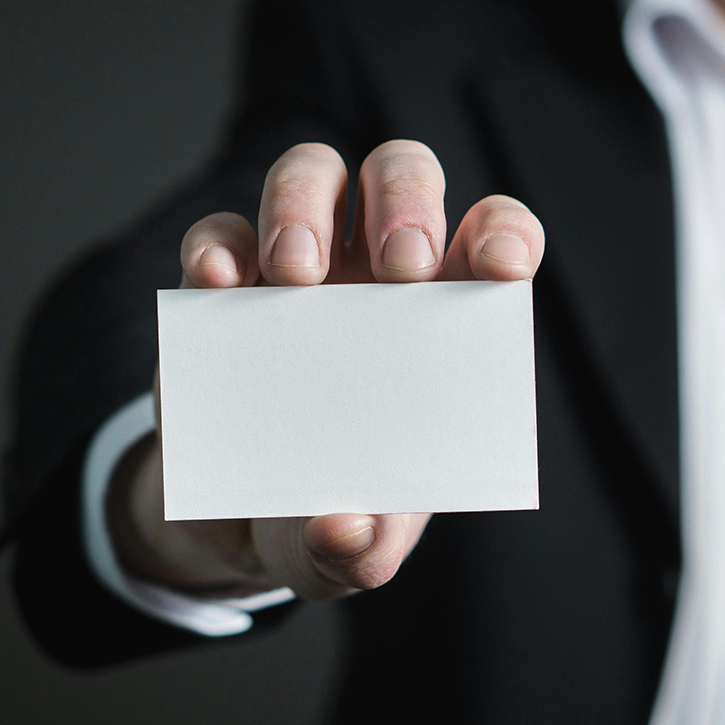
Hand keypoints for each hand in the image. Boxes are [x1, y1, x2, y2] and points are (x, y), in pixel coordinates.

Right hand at [108, 140, 543, 600]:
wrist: (243, 521)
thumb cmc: (328, 515)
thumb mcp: (351, 551)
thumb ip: (363, 551)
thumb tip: (347, 529)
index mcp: (442, 321)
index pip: (493, 240)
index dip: (505, 234)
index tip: (502, 269)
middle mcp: (376, 276)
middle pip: (401, 176)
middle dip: (407, 203)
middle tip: (400, 268)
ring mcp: (297, 270)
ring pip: (312, 174)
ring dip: (305, 204)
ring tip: (297, 276)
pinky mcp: (222, 286)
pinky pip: (220, 233)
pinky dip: (218, 245)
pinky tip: (220, 283)